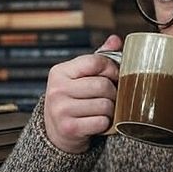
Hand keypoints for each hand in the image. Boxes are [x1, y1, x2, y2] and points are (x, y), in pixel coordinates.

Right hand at [43, 34, 122, 153]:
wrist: (56, 132)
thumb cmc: (73, 100)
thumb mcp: (80, 77)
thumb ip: (97, 59)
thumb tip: (116, 40)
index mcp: (60, 72)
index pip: (94, 62)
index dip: (111, 69)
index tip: (114, 76)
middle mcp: (57, 89)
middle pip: (103, 85)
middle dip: (113, 93)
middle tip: (110, 98)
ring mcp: (61, 110)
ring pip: (105, 105)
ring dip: (111, 110)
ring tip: (103, 111)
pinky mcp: (69, 128)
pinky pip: (101, 122)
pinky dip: (105, 124)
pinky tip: (98, 122)